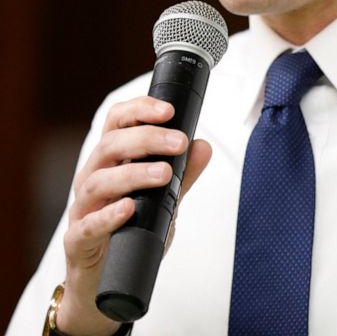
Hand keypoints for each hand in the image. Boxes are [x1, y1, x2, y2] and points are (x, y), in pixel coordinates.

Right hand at [56, 96, 211, 334]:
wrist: (104, 283)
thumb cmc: (131, 232)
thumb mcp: (164, 200)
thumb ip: (183, 175)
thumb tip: (203, 146)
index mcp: (111, 163)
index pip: (117, 123)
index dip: (139, 110)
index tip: (169, 110)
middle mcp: (92, 180)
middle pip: (109, 146)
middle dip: (146, 138)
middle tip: (179, 142)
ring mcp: (82, 211)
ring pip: (97, 182)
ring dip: (133, 174)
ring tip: (165, 174)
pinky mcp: (77, 243)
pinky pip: (86, 226)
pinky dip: (107, 216)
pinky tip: (128, 209)